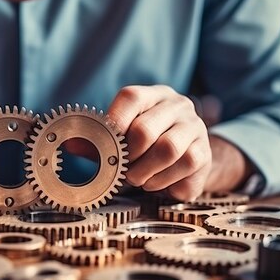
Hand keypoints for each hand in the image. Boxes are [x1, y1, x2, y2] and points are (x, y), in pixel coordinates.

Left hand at [106, 85, 211, 200]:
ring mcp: (196, 129)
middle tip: (123, 170)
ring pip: (169, 151)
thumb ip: (102, 136)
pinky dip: (164, 184)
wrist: (189, 151)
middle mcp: (178, 106)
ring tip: (138, 179)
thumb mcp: (127, 130)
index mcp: (153, 95)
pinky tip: (156, 183)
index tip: (105, 145)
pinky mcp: (206, 154)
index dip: (113, 124)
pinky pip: (186, 171)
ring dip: (146, 173)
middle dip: (128, 157)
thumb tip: (72, 146)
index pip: (131, 98)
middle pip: (146, 130)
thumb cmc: (149, 140)